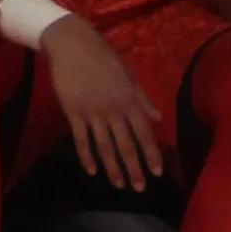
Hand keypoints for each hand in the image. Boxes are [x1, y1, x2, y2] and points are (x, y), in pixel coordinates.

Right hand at [40, 15, 164, 188]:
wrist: (72, 42)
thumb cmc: (102, 56)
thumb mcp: (127, 75)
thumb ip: (142, 99)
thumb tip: (158, 118)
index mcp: (129, 100)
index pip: (144, 133)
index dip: (151, 154)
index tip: (157, 172)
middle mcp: (114, 110)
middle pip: (126, 145)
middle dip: (135, 169)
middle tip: (139, 189)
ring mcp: (93, 113)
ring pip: (106, 147)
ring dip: (113, 169)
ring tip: (120, 185)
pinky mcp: (74, 113)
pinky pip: (82, 140)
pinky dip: (87, 157)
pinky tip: (92, 171)